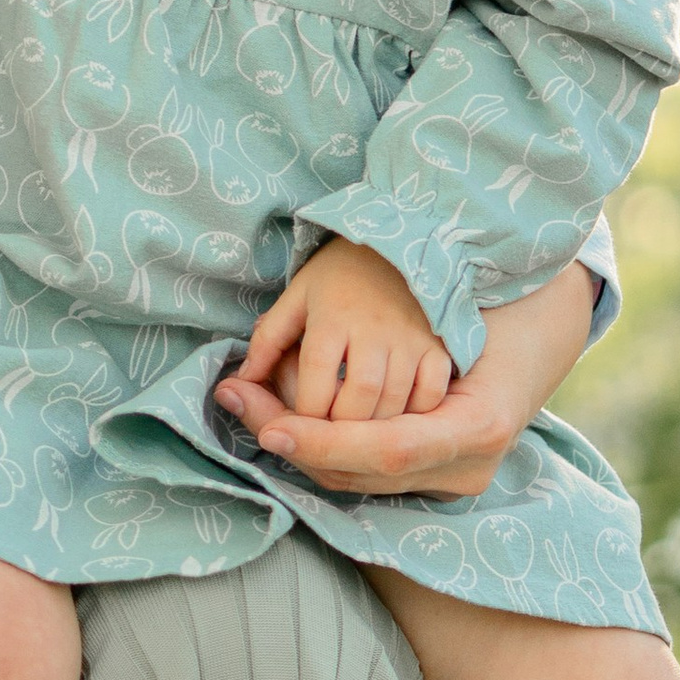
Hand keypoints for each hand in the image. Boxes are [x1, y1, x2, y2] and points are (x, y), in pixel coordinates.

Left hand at [214, 254, 598, 499]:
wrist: (540, 320)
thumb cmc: (479, 300)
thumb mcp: (433, 311)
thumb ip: (364, 343)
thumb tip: (262, 371)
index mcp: (478, 423)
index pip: (382, 448)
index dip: (322, 442)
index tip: (267, 424)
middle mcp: (475, 460)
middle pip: (367, 472)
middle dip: (299, 446)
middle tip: (242, 407)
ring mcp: (467, 473)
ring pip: (364, 480)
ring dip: (308, 453)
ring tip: (258, 412)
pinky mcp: (453, 474)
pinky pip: (377, 475)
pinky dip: (335, 455)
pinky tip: (299, 428)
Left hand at [239, 240, 452, 426]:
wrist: (397, 244)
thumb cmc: (337, 275)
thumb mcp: (296, 298)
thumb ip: (268, 341)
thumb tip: (240, 383)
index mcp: (331, 318)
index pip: (315, 384)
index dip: (303, 417)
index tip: (297, 425)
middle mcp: (374, 330)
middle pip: (356, 401)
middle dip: (338, 429)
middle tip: (327, 435)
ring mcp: (411, 338)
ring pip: (393, 405)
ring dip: (372, 428)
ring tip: (355, 431)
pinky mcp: (439, 345)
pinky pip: (430, 395)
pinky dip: (413, 413)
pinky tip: (396, 413)